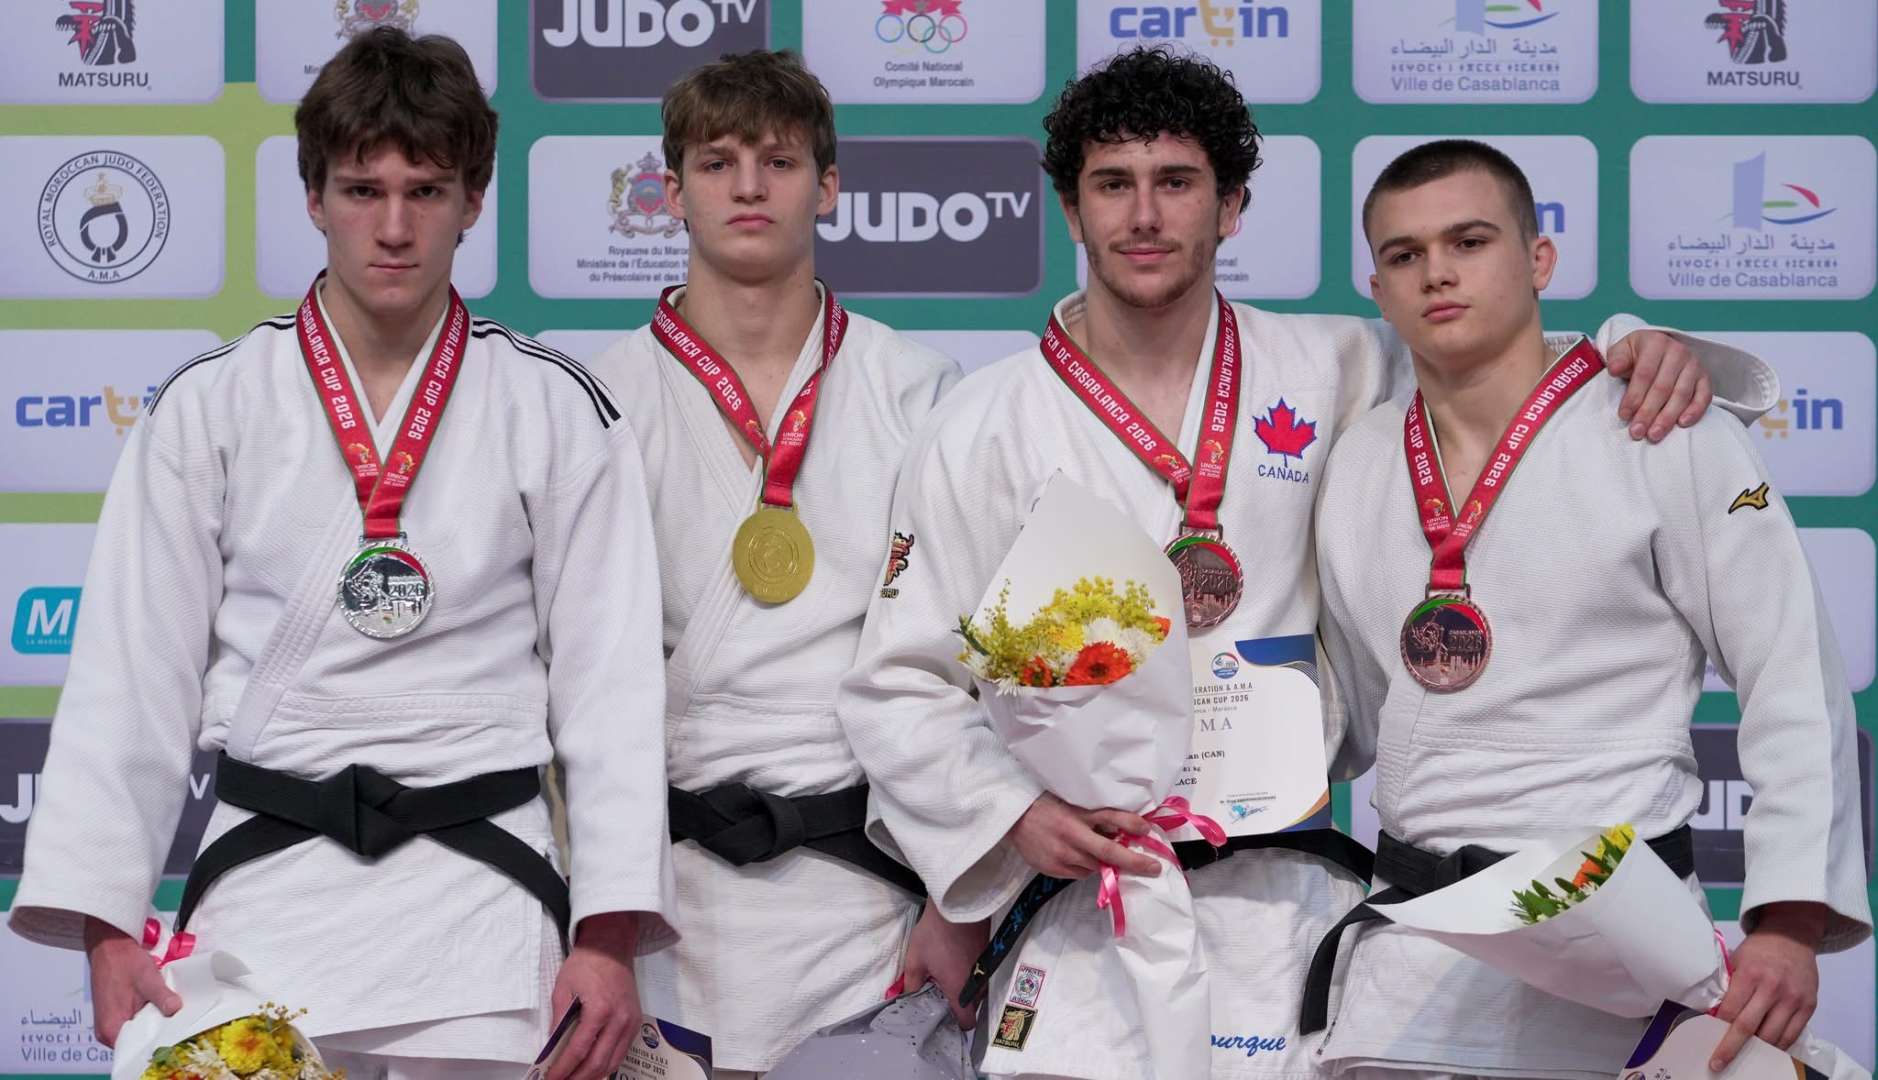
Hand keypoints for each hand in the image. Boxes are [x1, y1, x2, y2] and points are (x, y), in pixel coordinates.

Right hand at [84, 916, 181, 1047]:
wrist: (109, 944)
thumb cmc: (124, 961)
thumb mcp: (147, 978)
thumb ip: (162, 997)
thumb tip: (177, 1011)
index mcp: (112, 1030)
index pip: (137, 1049)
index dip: (158, 1045)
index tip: (178, 1038)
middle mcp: (107, 1032)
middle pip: (138, 1042)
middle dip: (159, 1034)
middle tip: (182, 1027)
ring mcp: (110, 1023)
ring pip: (137, 1031)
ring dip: (154, 1024)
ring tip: (176, 1018)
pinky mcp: (114, 1014)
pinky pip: (134, 1021)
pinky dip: (148, 1017)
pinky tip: (163, 1010)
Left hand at [548, 912, 643, 1079]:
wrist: (612, 946)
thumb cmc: (586, 964)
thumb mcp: (563, 988)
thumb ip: (558, 1019)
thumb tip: (551, 1047)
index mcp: (599, 1010)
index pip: (579, 1050)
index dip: (563, 1069)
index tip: (550, 1079)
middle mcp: (619, 1020)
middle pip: (598, 1063)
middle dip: (578, 1078)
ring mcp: (630, 1023)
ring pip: (612, 1063)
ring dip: (593, 1076)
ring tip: (575, 1079)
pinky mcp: (635, 1023)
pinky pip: (621, 1052)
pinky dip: (606, 1065)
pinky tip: (592, 1068)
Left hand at [895, 904, 988, 1028]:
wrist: (957, 904)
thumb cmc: (935, 933)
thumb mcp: (915, 959)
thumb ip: (912, 984)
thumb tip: (907, 998)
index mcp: (959, 990)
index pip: (967, 1022)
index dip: (956, 1024)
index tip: (945, 1017)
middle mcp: (977, 983)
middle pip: (972, 1005)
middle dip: (959, 1003)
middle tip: (940, 993)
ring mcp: (985, 968)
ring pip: (977, 989)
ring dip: (965, 986)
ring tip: (946, 974)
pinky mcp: (989, 954)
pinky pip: (980, 973)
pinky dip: (970, 972)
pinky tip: (955, 960)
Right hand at [1006, 792, 1160, 878]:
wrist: (1013, 818)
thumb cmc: (1046, 806)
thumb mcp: (1071, 803)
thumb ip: (1093, 816)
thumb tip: (1122, 830)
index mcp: (1077, 813)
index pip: (1110, 817)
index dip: (1131, 823)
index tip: (1148, 829)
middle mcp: (1071, 834)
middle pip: (1109, 851)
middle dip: (1135, 862)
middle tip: (1154, 868)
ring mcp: (1062, 854)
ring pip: (1096, 866)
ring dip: (1108, 865)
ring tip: (1113, 861)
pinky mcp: (1054, 868)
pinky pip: (1080, 874)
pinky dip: (1087, 868)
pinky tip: (1082, 859)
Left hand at [1606, 331, 1712, 440]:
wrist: (1659, 347)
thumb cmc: (1637, 354)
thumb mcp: (1622, 350)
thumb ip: (1617, 359)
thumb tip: (1614, 369)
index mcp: (1656, 343)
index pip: (1644, 374)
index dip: (1634, 397)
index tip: (1624, 416)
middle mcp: (1678, 352)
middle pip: (1662, 388)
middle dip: (1648, 413)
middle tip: (1637, 432)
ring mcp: (1694, 365)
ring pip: (1681, 395)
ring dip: (1668, 417)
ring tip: (1654, 435)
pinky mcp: (1704, 378)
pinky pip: (1704, 396)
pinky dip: (1695, 411)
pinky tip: (1682, 424)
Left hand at [1709, 902, 1826, 1070]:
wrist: (1793, 936)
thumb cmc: (1758, 950)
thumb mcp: (1737, 960)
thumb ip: (1728, 985)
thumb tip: (1711, 1012)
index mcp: (1750, 974)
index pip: (1730, 1010)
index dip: (1717, 1028)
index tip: (1705, 1041)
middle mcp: (1772, 988)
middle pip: (1749, 1027)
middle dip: (1731, 1048)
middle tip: (1717, 1064)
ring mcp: (1793, 999)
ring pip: (1772, 1036)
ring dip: (1756, 1051)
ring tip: (1743, 1059)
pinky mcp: (1809, 1006)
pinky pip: (1792, 1035)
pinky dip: (1778, 1046)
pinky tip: (1766, 1051)